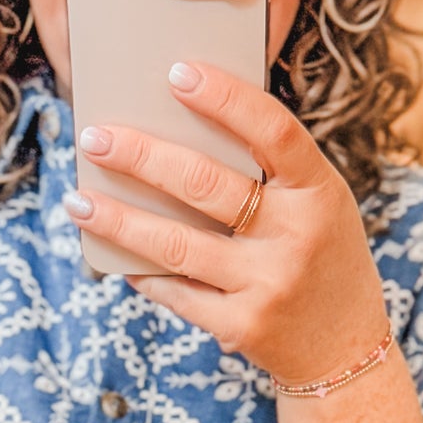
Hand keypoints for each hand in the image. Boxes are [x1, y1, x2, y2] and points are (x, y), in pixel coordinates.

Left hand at [66, 59, 388, 388]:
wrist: (345, 349)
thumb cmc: (319, 258)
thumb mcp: (317, 206)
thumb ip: (269, 174)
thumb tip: (176, 132)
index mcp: (320, 191)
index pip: (274, 131)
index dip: (226, 98)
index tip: (177, 73)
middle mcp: (298, 235)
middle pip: (205, 184)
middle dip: (140, 157)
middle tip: (95, 138)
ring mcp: (270, 284)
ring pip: (176, 243)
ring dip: (118, 220)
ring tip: (77, 200)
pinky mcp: (243, 327)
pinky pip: (178, 293)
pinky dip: (141, 272)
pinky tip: (111, 255)